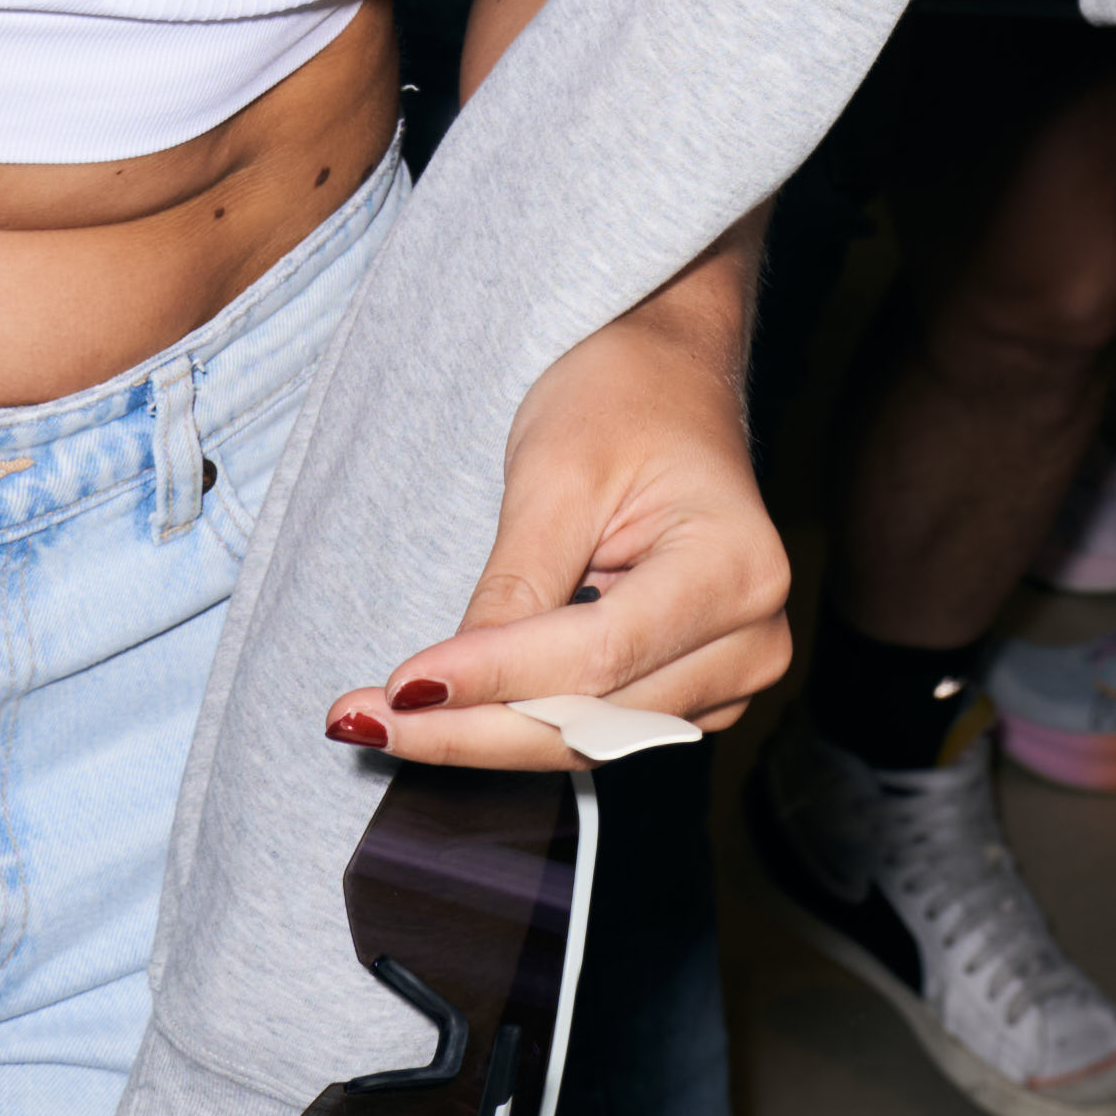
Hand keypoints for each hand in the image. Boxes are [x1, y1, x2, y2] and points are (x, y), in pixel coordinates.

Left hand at [330, 239, 788, 771]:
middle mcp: (754, 636)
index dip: (494, 679)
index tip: (398, 690)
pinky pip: (600, 729)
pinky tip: (450, 711)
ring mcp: (733, 670)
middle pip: (594, 717)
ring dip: (485, 735)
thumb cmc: (623, 396)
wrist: (668, 376)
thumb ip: (512, 589)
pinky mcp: (696, 688)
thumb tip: (438, 692)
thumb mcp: (557, 474)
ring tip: (383, 720)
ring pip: (591, 739)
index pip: (600, 655)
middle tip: (361, 720)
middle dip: (472, 726)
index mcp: (738, 567)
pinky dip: (521, 724)